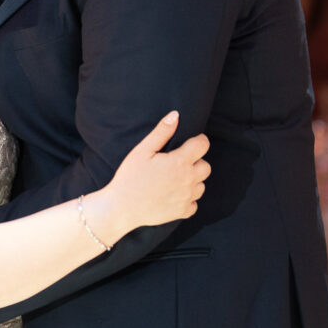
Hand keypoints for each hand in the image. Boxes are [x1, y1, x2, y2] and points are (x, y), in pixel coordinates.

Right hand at [108, 112, 210, 227]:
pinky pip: (194, 203)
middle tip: (177, 162)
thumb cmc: (130, 176)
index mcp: (180, 162)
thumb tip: (176, 115)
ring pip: (201, 185)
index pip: (203, 145)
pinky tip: (172, 194)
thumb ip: (161, 132)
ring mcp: (187, 198)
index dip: (197, 141)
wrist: (122, 207)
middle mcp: (188, 180)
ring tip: (173, 179)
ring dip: (192, 180)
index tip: (187, 143)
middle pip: (206, 166)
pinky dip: (187, 198)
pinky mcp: (183, 212)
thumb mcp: (142, 150)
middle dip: (196, 161)